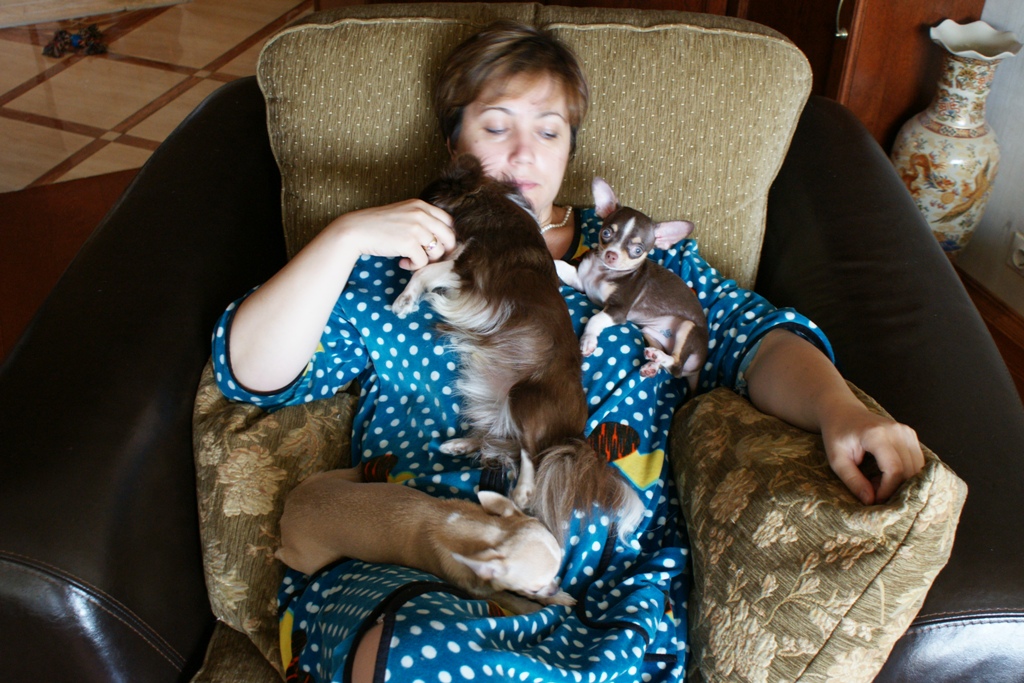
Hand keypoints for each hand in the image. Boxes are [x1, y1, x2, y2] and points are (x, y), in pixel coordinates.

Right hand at [328, 199, 455, 269]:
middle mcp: (421, 214)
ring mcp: (416, 228)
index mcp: (421, 205)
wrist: (356, 230)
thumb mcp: (404, 214)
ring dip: (426, 260)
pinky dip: (414, 266)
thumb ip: (422, 221)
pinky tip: (402, 263)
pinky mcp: (409, 243)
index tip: (440, 247)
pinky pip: (422, 261)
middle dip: (443, 252)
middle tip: (431, 259)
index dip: (448, 237)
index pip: (449, 222)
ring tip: (411, 260)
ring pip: (437, 251)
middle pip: (449, 237)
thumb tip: (443, 241)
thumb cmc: (379, 225)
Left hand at [819, 402, 924, 504]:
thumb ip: (853, 480)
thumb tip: (870, 501)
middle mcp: (897, 431)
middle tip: (872, 490)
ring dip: (900, 482)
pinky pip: (916, 462)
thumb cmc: (837, 435)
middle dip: (894, 487)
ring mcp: (906, 431)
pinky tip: (885, 473)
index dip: (887, 489)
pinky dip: (904, 473)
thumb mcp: (837, 460)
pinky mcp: (911, 435)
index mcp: (877, 435)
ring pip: (916, 468)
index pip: (894, 469)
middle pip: (908, 471)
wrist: (843, 411)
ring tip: (877, 481)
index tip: (874, 499)